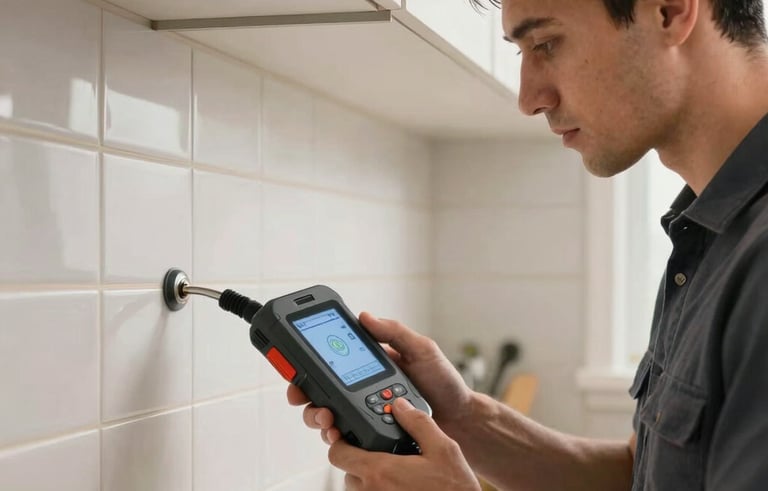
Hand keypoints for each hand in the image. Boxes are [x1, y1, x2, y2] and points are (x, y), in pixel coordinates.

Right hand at [286, 312, 473, 441]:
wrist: (458, 418)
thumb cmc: (443, 381)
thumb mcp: (422, 349)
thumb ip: (394, 332)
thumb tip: (364, 316)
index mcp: (369, 362)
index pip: (331, 357)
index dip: (307, 361)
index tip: (294, 364)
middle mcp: (360, 385)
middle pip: (318, 388)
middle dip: (303, 393)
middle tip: (303, 396)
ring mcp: (363, 409)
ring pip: (324, 413)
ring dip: (316, 415)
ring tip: (326, 418)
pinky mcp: (368, 430)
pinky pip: (343, 433)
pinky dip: (334, 434)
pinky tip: (336, 433)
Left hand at [329, 397, 479, 490]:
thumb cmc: (454, 489)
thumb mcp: (443, 449)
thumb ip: (418, 422)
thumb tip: (400, 405)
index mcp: (379, 472)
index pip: (337, 454)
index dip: (341, 442)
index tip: (352, 438)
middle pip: (347, 471)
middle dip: (360, 461)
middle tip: (384, 455)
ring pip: (357, 489)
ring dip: (369, 480)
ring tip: (396, 474)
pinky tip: (401, 487)